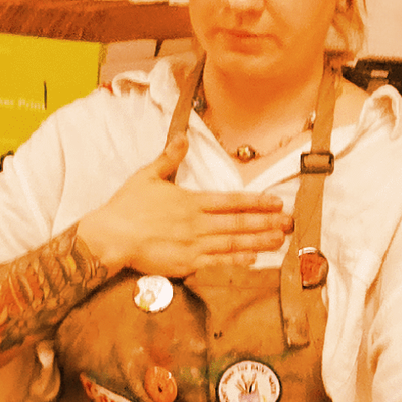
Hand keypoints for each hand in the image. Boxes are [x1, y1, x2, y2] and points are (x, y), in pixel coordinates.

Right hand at [76, 131, 289, 277]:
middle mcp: (197, 223)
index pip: (232, 201)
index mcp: (191, 201)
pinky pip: (217, 263)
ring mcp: (193, 245)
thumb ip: (168, 158)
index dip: (256, 202)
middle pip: (239, 223)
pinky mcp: (185, 264)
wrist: (110, 236)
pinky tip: (253, 259)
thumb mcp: (146, 176)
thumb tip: (183, 138)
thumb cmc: (125, 207)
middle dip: (267, 223)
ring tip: (280, 240)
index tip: (277, 202)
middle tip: (290, 223)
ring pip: (233, 243)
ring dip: (259, 241)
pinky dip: (236, 261)